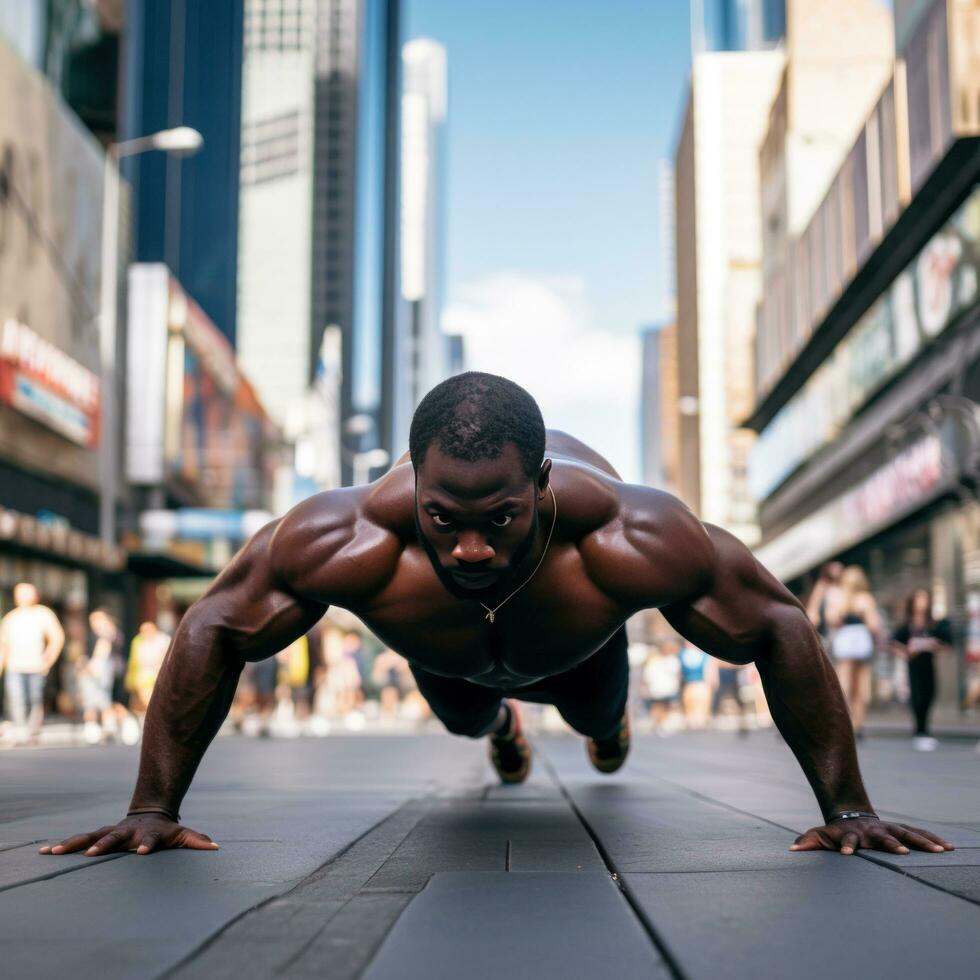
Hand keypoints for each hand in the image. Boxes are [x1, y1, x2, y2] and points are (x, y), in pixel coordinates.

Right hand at [39, 813, 217, 856]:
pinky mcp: (97, 837)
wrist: (150, 814)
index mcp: (147, 835)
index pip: (149, 841)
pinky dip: (62, 846)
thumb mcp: (182, 835)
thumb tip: (216, 847)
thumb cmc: (166, 831)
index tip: (143, 852)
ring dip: (74, 845)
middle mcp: (126, 832)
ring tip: (54, 852)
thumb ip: (196, 841)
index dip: (148, 846)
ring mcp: (110, 833)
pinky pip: (78, 842)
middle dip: (104, 845)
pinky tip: (43, 852)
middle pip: (114, 838)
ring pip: (90, 837)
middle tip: (93, 854)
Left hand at [790, 817, 952, 855]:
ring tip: (939, 850)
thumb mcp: (821, 836)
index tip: (847, 854)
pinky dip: (932, 838)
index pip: (848, 841)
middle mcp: (873, 831)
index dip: (846, 846)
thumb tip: (791, 849)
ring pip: (907, 834)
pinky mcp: (901, 830)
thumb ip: (808, 842)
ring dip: (922, 842)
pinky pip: (919, 833)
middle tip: (902, 853)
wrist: (852, 815)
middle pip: (883, 838)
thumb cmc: (836, 832)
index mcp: (852, 835)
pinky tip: (949, 847)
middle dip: (892, 845)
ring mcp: (889, 829)